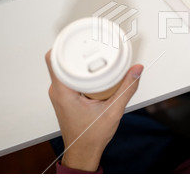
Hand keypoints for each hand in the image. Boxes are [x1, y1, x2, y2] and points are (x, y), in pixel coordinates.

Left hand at [45, 50, 142, 171]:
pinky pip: (71, 77)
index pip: (54, 58)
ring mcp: (61, 94)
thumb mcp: (113, 111)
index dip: (63, 43)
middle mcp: (58, 91)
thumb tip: (135, 70)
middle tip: (93, 45)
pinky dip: (82, 72)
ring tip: (96, 57)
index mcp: (63, 92)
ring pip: (66, 69)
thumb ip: (127, 89)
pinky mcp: (66, 97)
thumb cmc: (90, 137)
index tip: (76, 36)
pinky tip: (95, 72)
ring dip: (80, 62)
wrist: (84, 153)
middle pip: (60, 60)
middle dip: (77, 51)